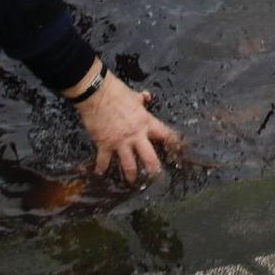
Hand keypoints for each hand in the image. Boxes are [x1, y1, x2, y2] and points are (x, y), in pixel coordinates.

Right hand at [76, 70, 180, 184]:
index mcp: (146, 122)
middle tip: (157, 178)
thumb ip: (142, 99)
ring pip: (129, 165)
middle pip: (150, 157)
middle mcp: (136, 135)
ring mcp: (120, 142)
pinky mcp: (105, 144)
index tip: (178, 150)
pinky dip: (101, 168)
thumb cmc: (116, 92)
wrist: (96, 93)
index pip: (165, 134)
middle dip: (155, 170)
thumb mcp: (133, 95)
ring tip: (133, 182)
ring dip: (131, 175)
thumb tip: (147, 96)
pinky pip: (104, 161)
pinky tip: (100, 174)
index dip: (173, 143)